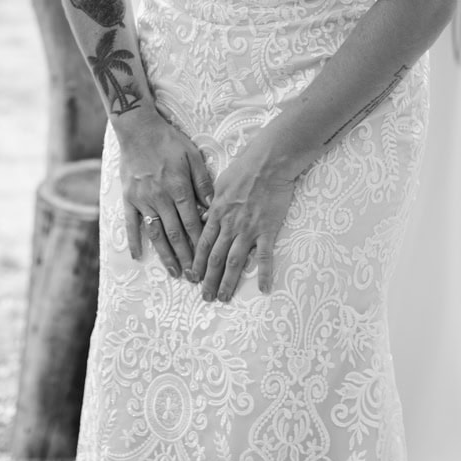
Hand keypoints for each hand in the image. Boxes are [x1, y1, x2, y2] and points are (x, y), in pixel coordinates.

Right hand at [114, 109, 214, 280]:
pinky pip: (131, 224)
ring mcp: (143, 200)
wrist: (137, 129)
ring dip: (165, 255)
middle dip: (187, 257)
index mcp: (179, 188)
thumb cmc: (169, 141)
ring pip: (156, 234)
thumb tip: (214, 207)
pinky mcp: (128, 198)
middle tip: (195, 278)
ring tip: (174, 272)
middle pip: (176, 234)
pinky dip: (134, 241)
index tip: (208, 262)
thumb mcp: (193, 156)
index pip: (193, 224)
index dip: (201, 245)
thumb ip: (203, 182)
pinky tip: (138, 257)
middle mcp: (161, 198)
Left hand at [189, 136, 298, 302]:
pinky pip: (265, 256)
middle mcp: (230, 225)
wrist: (268, 162)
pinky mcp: (267, 230)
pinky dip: (264, 274)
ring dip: (228, 282)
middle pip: (215, 258)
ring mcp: (249, 230)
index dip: (196, 263)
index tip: (192, 278)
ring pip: (235, 261)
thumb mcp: (220, 184)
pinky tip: (263, 289)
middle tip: (205, 297)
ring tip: (223, 298)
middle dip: (208, 279)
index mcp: (217, 214)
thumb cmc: (244, 169)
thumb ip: (211, 203)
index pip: (202, 244)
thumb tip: (204, 215)